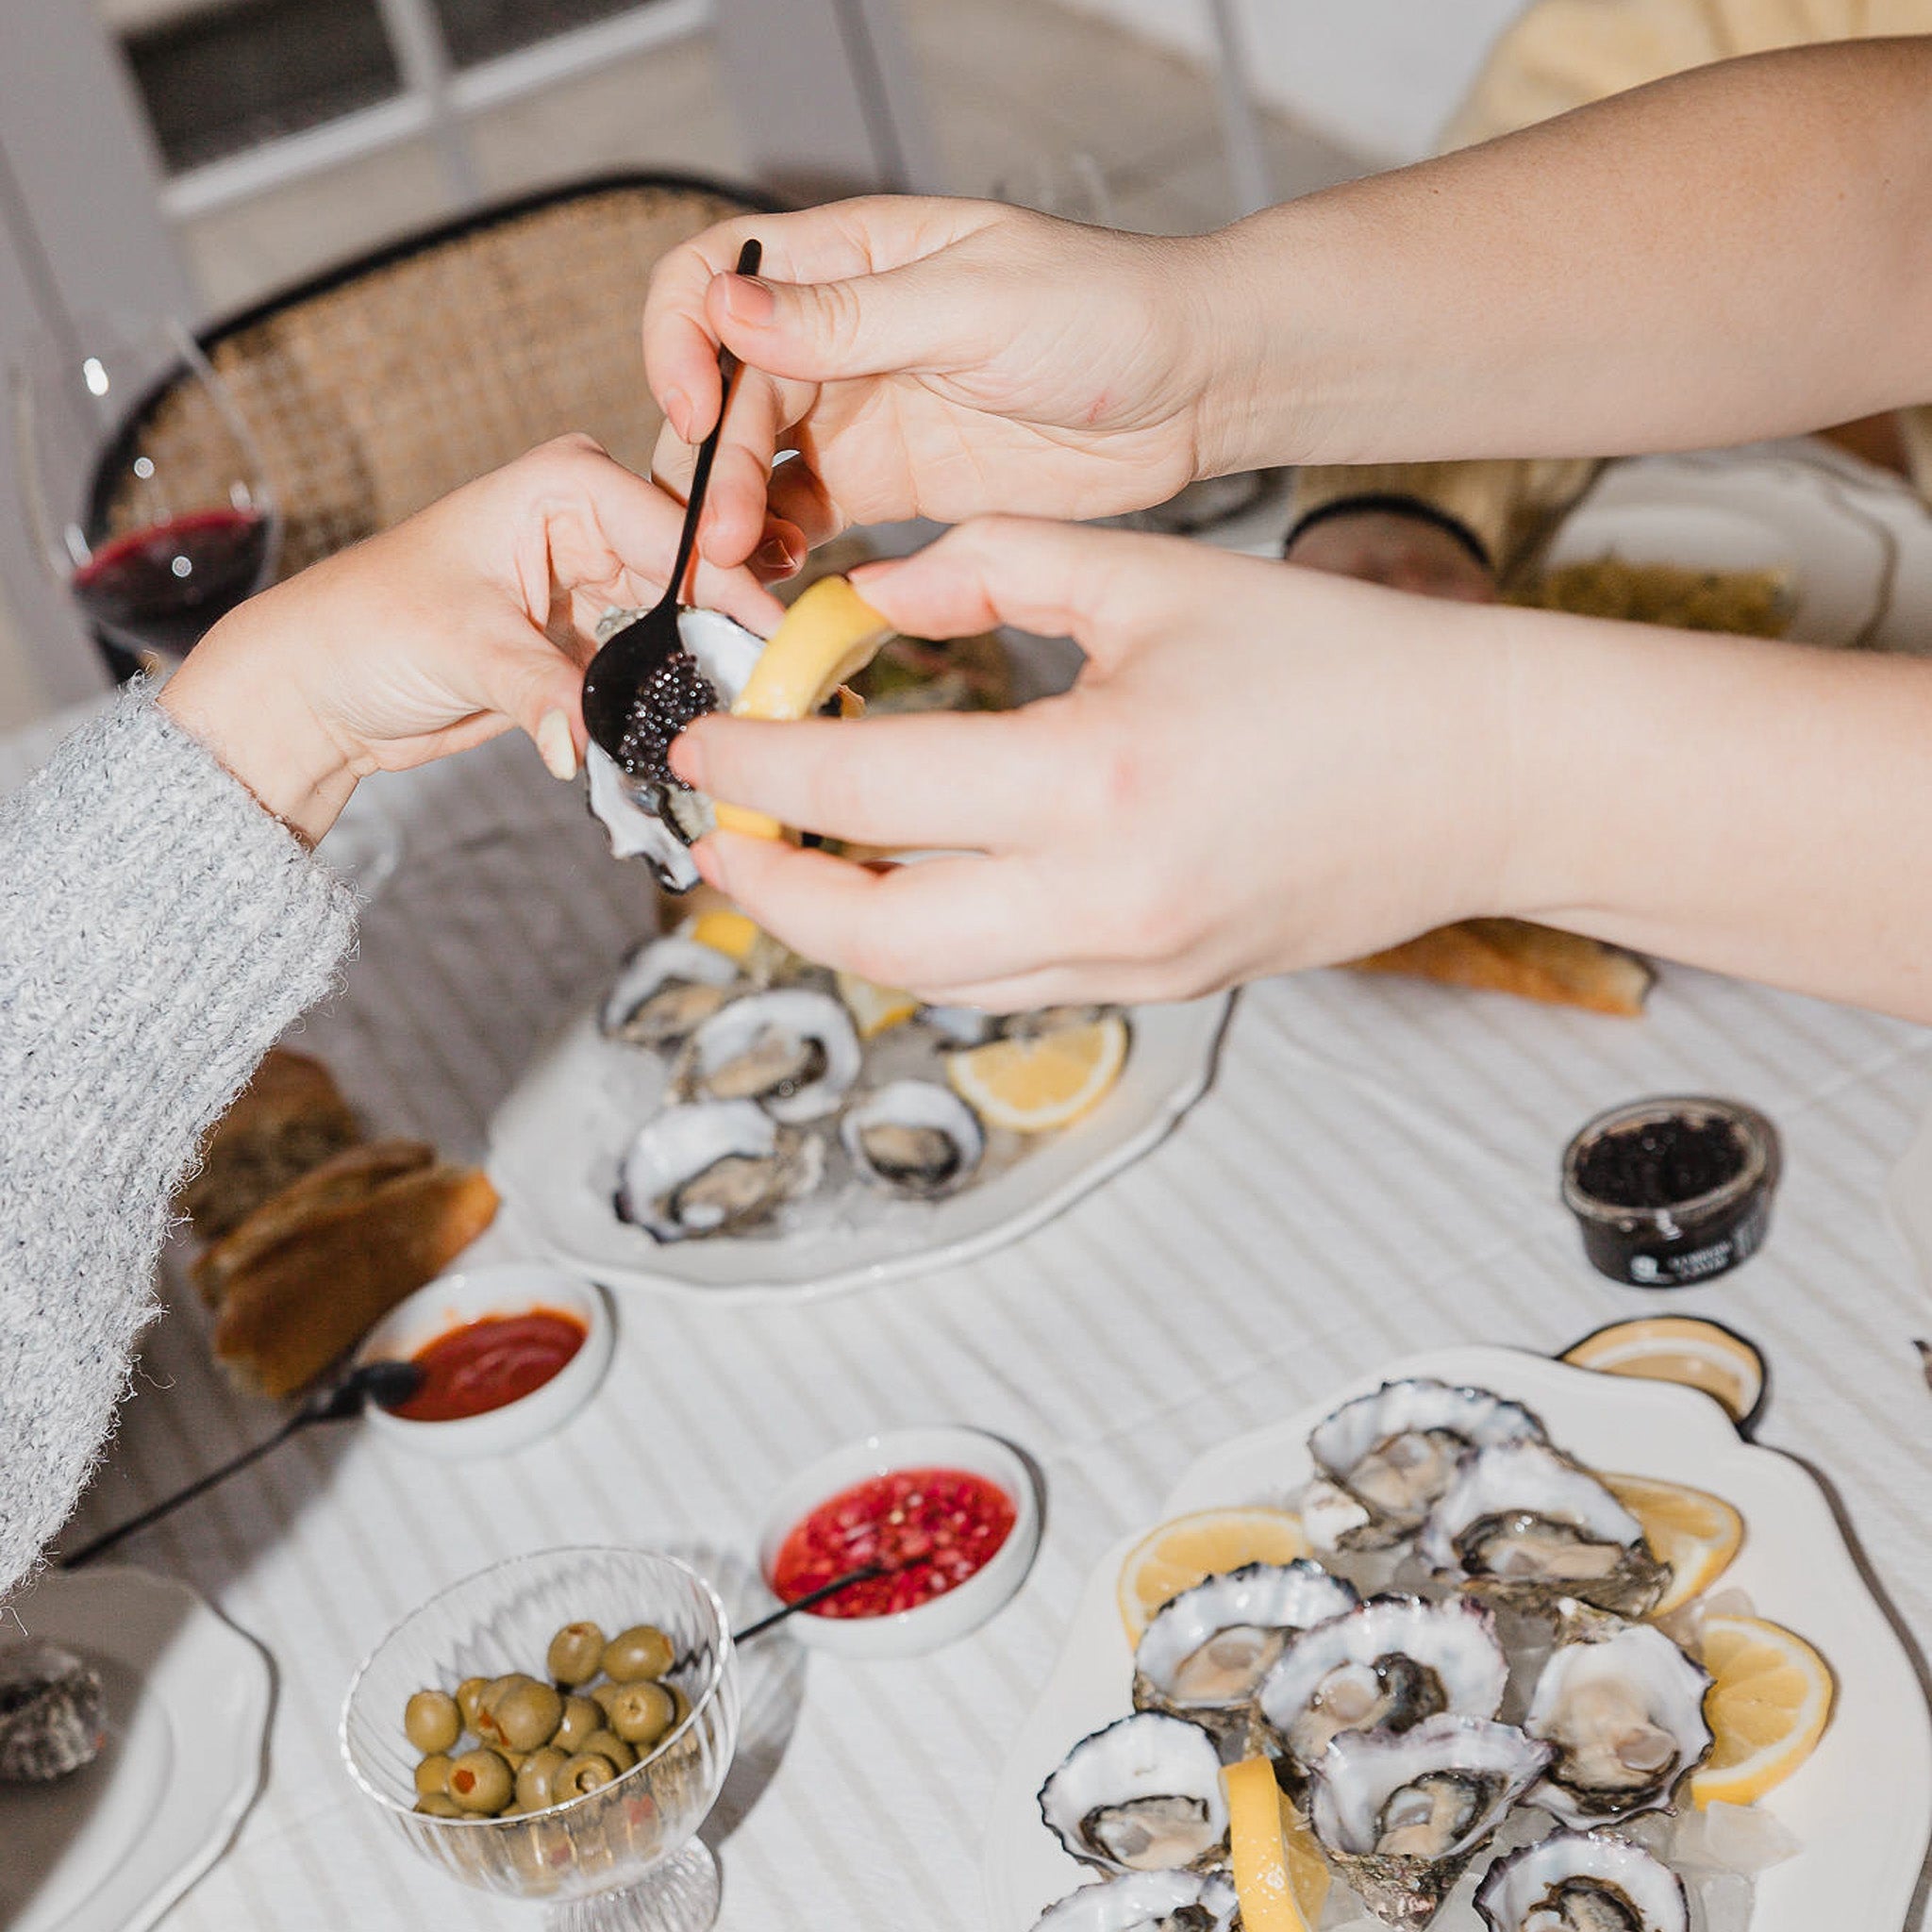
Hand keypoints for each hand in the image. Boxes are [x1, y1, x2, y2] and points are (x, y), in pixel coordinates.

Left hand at [161, 435, 782, 843]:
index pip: (674, 525)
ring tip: (766, 708)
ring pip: (689, 621)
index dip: (730, 578)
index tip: (775, 635)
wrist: (320, 691)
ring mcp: (598, 585)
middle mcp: (593, 525)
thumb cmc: (365, 629)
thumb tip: (587, 744)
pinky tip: (722, 721)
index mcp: (563, 484)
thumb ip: (540, 691)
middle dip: (737, 625)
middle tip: (790, 680)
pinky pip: (660, 664)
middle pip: (698, 572)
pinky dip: (684, 693)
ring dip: (718, 666)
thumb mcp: (461, 647)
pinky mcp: (594, 643)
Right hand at [642, 198, 1218, 572]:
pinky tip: (779, 583)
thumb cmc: (1105, 312)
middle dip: (705, 467)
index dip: (680, 341)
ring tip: (739, 578)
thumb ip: (850, 319)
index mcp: (847, 259)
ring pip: (750, 464)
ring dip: (732, 518)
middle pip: (723, 394)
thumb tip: (728, 310)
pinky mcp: (886, 485)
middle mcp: (836, 336)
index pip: (712, 281)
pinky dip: (778, 550)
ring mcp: (856, 414)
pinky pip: (804, 517)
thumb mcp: (975, 304)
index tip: (690, 409)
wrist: (1192, 391)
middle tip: (716, 541)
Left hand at [668, 520, 1516, 1008]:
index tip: (704, 744)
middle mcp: (1105, 899)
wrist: (1483, 776)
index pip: (869, 790)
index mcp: (1094, 778)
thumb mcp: (1152, 576)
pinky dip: (932, 947)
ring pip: (934, 980)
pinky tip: (907, 890)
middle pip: (875, 937)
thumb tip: (866, 601)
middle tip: (720, 838)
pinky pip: (1007, 985)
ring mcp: (1135, 963)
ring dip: (842, 932)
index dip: (761, 765)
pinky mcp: (1161, 987)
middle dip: (771, 892)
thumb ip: (989, 567)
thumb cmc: (1333, 662)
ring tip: (793, 867)